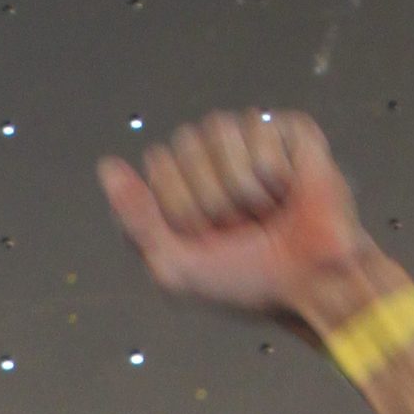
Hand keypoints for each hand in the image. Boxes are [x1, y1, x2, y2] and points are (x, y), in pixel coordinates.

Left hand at [97, 108, 370, 322]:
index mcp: (180, 183)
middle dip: (211, 197)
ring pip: (221, 129)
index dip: (181, 207)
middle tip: (240, 227)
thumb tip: (106, 165)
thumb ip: (135, 220)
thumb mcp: (174, 267)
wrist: (307, 284)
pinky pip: (262, 129)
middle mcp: (212, 156)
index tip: (206, 239)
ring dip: (243, 186)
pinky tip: (288, 192)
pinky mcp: (289, 132)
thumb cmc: (244, 281)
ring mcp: (250, 140)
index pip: (159, 162)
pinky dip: (275, 172)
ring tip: (265, 211)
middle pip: (186, 141)